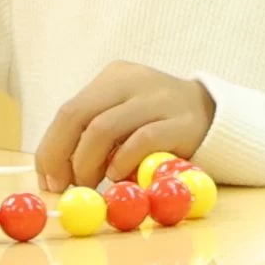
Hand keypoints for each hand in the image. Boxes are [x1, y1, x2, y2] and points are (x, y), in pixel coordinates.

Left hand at [36, 62, 218, 196]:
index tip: (47, 179)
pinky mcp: (181, 122)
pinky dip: (121, 163)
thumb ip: (93, 137)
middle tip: (65, 187)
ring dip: (88, 164)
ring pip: (103, 128)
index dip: (51, 148)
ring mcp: (158, 98)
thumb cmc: (160, 126)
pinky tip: (119, 176)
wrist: (217, 117)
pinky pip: (140, 141)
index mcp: (114, 77)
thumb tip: (55, 175)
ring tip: (94, 185)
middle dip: (63, 156)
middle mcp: (133, 80)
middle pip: (78, 115)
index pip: (68, 110)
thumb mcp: (123, 120)